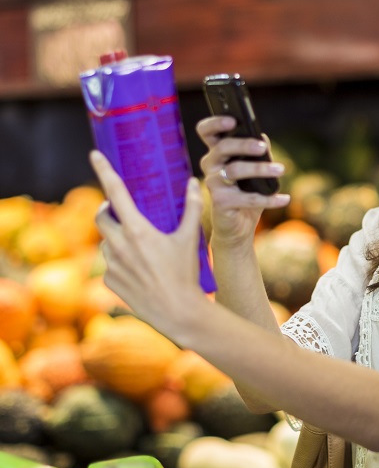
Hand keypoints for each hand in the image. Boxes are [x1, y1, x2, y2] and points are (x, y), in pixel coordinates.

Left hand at [89, 150, 203, 337]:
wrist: (177, 312)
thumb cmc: (185, 274)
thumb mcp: (190, 239)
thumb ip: (192, 208)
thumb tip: (193, 183)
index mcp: (137, 230)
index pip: (115, 192)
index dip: (104, 170)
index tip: (95, 154)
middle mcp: (119, 245)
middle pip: (101, 217)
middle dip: (107, 210)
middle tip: (121, 210)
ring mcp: (111, 265)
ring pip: (107, 242)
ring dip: (116, 238)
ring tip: (139, 246)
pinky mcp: (110, 282)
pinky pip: (110, 265)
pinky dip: (120, 262)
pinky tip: (139, 270)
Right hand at [197, 115, 289, 246]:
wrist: (239, 226)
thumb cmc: (246, 193)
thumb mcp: (255, 170)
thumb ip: (257, 153)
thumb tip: (263, 138)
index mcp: (216, 152)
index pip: (206, 131)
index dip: (215, 123)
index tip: (232, 120)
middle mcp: (210, 165)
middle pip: (222, 147)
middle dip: (243, 145)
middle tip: (262, 147)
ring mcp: (213, 184)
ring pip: (234, 170)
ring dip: (260, 169)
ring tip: (280, 169)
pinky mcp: (220, 202)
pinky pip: (247, 198)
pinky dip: (269, 199)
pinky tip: (285, 198)